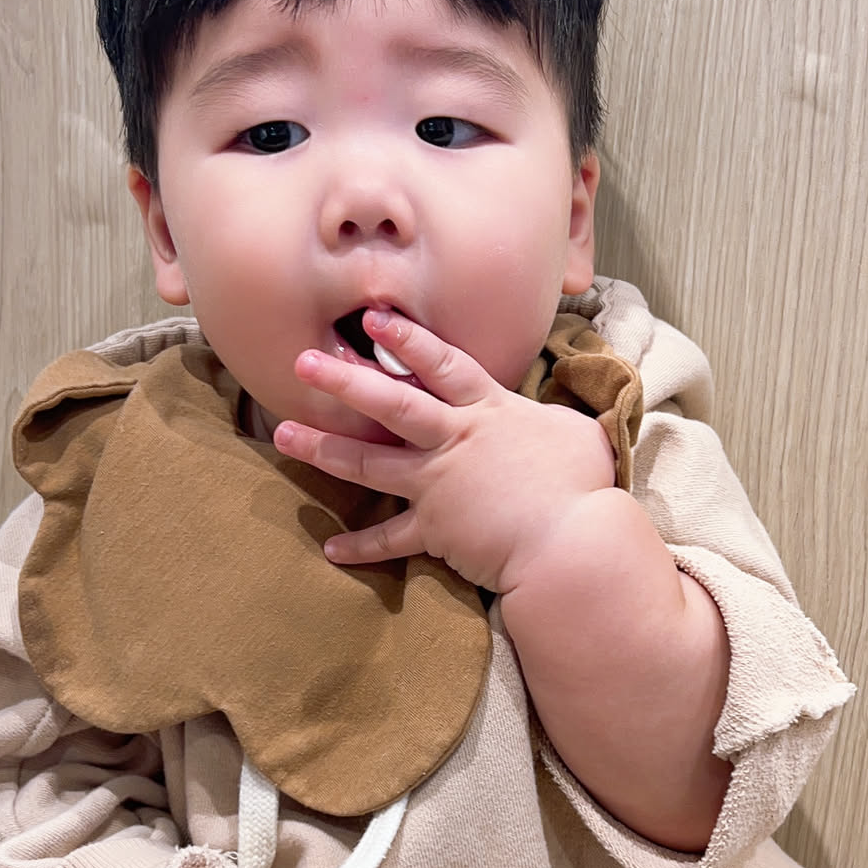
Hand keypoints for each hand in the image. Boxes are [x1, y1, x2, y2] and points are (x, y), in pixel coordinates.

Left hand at [272, 309, 615, 593]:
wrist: (571, 542)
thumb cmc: (584, 486)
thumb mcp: (580, 435)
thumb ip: (556, 419)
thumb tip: (558, 415)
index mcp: (490, 411)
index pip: (442, 366)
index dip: (407, 340)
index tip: (371, 319)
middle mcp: (455, 441)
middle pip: (390, 404)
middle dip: (344, 381)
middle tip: (303, 364)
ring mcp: (439, 485)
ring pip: (370, 463)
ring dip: (323, 449)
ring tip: (283, 437)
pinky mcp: (436, 531)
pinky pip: (391, 539)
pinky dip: (362, 546)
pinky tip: (331, 548)